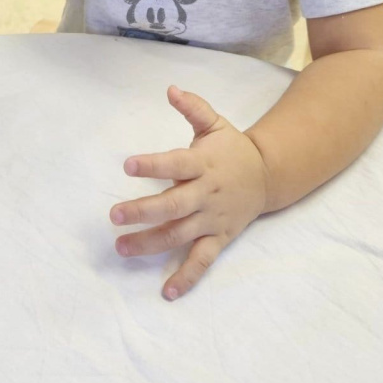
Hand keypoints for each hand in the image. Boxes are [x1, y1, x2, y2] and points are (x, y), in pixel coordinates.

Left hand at [110, 86, 268, 300]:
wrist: (268, 176)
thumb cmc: (232, 149)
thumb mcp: (215, 124)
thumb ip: (193, 108)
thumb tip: (170, 89)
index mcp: (203, 164)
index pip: (175, 163)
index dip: (152, 164)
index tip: (127, 165)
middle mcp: (206, 194)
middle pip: (173, 205)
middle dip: (143, 211)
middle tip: (114, 215)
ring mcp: (212, 219)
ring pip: (180, 235)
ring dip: (150, 243)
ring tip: (121, 247)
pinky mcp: (219, 238)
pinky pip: (202, 261)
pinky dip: (186, 278)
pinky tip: (167, 292)